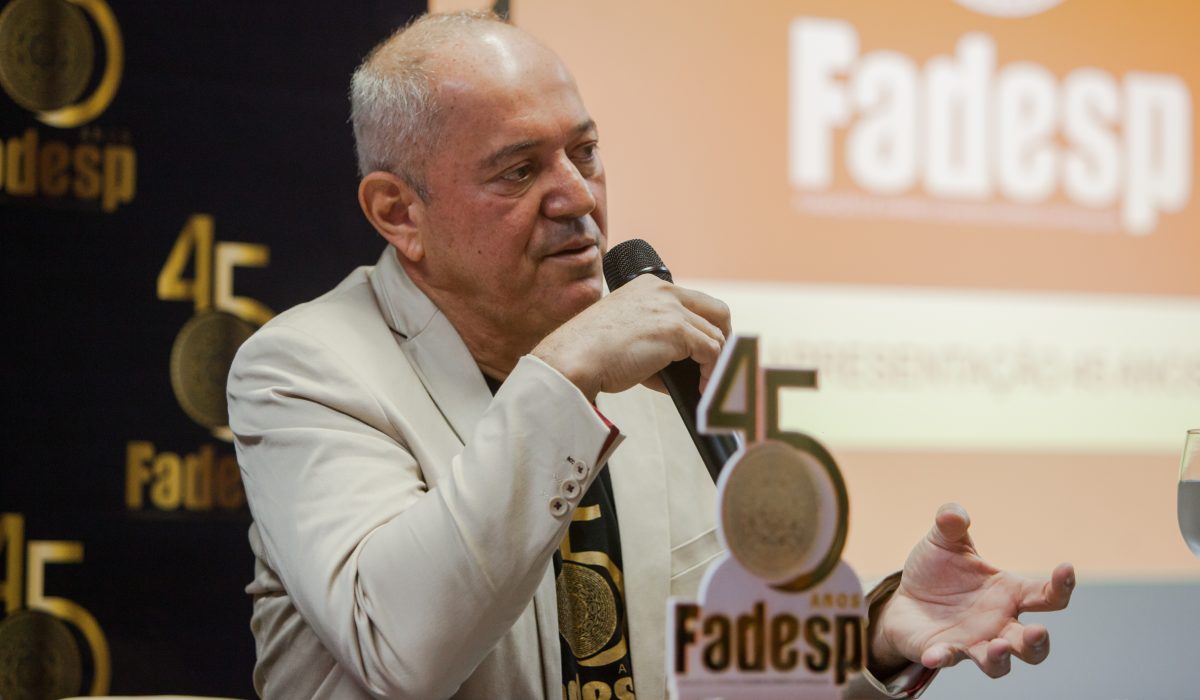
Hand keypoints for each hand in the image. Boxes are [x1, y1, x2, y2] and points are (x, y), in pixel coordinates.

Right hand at [531, 275, 730, 400]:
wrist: (573, 358)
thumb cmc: (591, 352)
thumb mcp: (628, 333)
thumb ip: (658, 339)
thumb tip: (687, 368)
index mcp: (648, 286)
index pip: (693, 301)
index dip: (704, 327)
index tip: (705, 350)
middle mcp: (663, 291)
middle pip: (717, 310)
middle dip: (723, 337)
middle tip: (718, 364)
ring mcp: (671, 309)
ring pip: (716, 336)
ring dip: (716, 364)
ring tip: (707, 385)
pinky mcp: (676, 331)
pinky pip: (711, 352)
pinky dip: (712, 373)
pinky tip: (702, 388)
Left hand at [869, 503, 1074, 677]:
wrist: (906, 598)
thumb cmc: (938, 570)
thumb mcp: (943, 541)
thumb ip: (951, 523)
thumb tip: (954, 513)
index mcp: (1009, 593)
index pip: (1047, 595)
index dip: (1062, 585)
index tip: (1066, 568)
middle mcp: (999, 623)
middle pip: (1032, 644)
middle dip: (1038, 642)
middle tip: (1037, 631)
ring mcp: (974, 642)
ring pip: (999, 663)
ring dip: (1001, 659)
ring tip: (999, 647)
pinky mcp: (945, 652)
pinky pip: (948, 659)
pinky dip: (942, 658)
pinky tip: (933, 654)